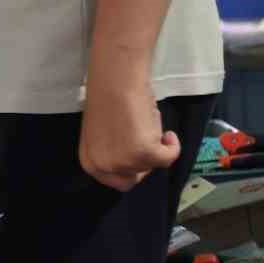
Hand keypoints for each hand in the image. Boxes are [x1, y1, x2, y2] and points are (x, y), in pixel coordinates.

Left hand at [78, 71, 178, 190]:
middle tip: (146, 141)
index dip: (130, 170)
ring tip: (146, 122)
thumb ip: (111, 152)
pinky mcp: (145, 153)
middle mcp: (104, 167)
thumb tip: (131, 158)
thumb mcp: (101, 135)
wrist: (115, 80)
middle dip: (143, 163)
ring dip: (154, 146)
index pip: (115, 182)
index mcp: (90, 162)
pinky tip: (168, 133)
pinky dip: (173, 146)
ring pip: (151, 165)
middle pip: (135, 178)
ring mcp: (125, 162)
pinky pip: (169, 157)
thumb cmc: (107, 99)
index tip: (137, 155)